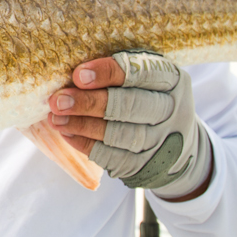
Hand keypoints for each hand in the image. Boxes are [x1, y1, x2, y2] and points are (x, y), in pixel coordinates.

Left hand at [48, 51, 212, 199]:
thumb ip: (116, 72)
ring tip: (56, 119)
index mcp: (170, 79)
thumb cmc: (148, 99)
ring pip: (118, 134)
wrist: (180, 146)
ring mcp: (161, 140)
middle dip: (88, 103)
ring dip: (82, 125)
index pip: (141, 72)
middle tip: (58, 101)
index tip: (77, 76)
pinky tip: (68, 134)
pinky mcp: (147, 165)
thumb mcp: (145, 79)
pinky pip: (113, 156)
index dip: (107, 73)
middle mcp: (170, 109)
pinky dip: (87, 145)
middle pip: (128, 105)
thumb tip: (67, 71)